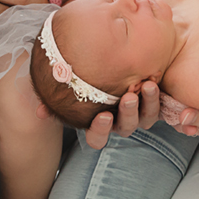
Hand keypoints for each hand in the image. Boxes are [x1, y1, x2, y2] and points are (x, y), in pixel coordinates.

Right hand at [37, 80, 161, 148]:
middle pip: (124, 128)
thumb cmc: (93, 78)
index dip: (100, 131)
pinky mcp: (154, 104)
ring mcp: (138, 114)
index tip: (102, 116)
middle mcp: (119, 121)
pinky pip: (158, 106)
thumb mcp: (74, 86)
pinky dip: (156, 97)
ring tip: (145, 87)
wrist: (124, 60)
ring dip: (145, 104)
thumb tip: (40, 112)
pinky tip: (153, 82)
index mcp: (99, 123)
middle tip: (127, 98)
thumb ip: (57, 99)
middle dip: (126, 114)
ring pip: (144, 118)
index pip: (97, 138)